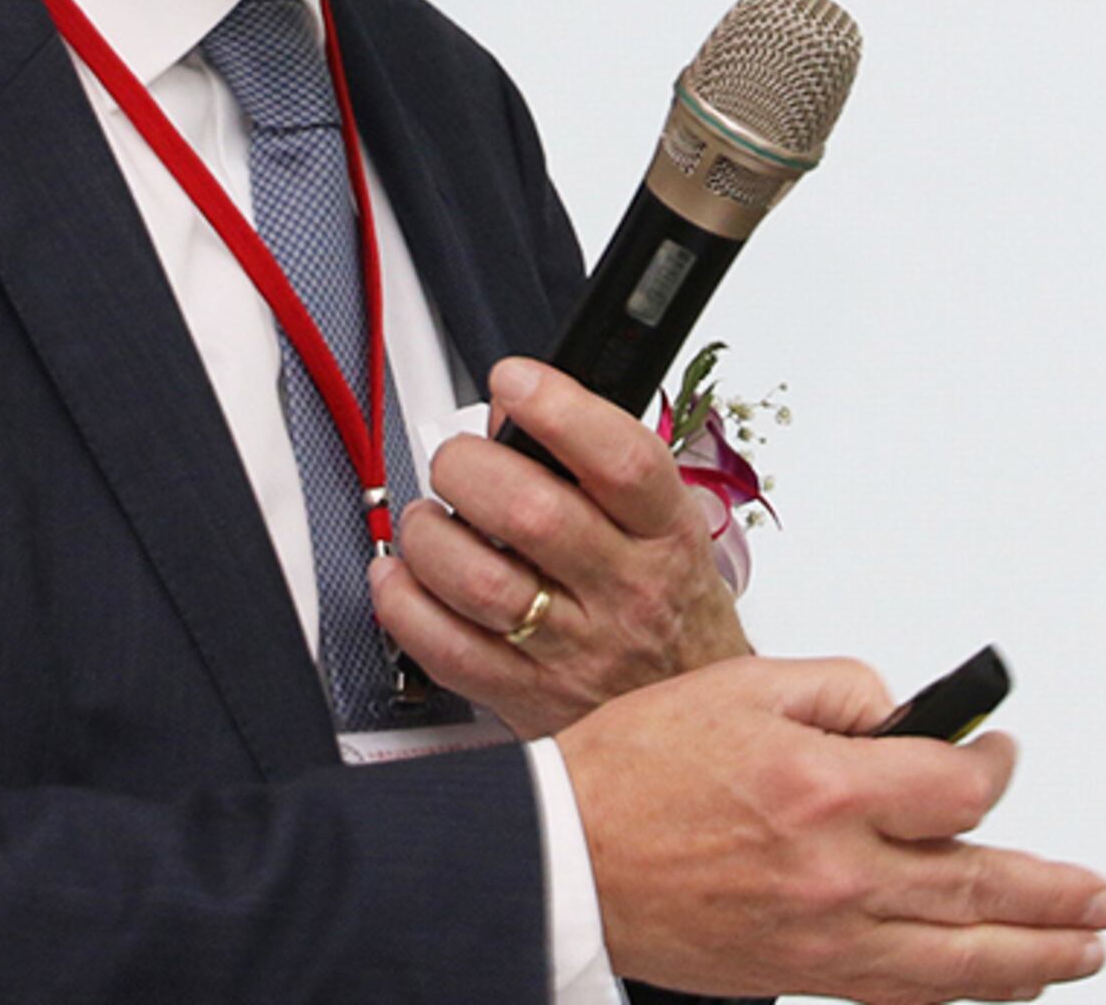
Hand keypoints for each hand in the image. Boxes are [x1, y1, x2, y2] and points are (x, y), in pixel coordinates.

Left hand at [369, 357, 750, 736]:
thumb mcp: (666, 527)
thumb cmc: (673, 611)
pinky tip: (404, 579)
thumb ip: (595, 467)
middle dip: (470, 467)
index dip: (558, 408)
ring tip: (428, 521)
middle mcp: (625, 593)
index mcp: (666, 536)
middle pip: (531, 513)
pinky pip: (445, 648)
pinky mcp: (527, 699)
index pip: (621, 460)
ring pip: (477, 581)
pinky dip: (405, 603)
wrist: (701, 725)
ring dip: (429, 536)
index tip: (515, 380)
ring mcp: (575, 652)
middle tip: (458, 461)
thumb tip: (510, 415)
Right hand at [558, 655, 1105, 1004]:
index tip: (1001, 755)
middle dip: (1055, 892)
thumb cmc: (636, 772)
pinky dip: (959, 992)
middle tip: (1101, 895)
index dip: (996, 768)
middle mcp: (838, 870)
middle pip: (980, 885)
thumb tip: (906, 713)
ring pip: (957, 958)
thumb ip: (840, 691)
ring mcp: (824, 935)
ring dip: (1034, 956)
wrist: (565, 856)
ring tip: (1084, 949)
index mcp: (827, 786)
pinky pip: (902, 993)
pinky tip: (993, 986)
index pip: (958, 787)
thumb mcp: (743, 687)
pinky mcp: (801, 974)